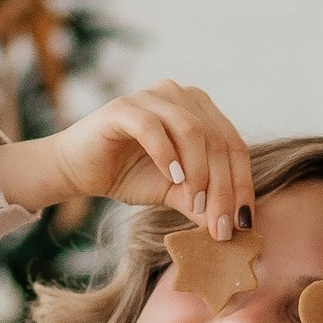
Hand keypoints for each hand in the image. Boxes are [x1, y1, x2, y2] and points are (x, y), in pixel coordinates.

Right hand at [0, 81, 255, 236]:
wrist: (79, 170)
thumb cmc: (129, 174)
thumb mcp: (175, 192)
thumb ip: (203, 202)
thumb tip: (236, 226)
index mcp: (200, 110)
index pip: (233, 146)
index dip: (242, 185)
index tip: (243, 223)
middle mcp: (180, 95)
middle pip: (218, 139)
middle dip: (223, 187)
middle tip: (220, 225)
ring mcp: (152, 96)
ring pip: (192, 130)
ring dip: (199, 172)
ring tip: (195, 204)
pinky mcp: (123, 106)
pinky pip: (154, 126)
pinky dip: (167, 154)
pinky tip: (172, 178)